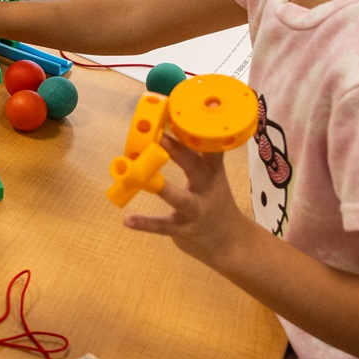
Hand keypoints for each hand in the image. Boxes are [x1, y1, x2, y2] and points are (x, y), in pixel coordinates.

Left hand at [122, 133, 260, 271]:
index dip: (199, 133)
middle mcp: (207, 189)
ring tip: (142, 179)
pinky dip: (145, 223)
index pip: (210, 149)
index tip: (187, 116)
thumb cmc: (215, 201)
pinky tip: (127, 220)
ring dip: (163, 189)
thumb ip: (197, 157)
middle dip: (180, 153)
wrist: (231, 242)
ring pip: (181, 199)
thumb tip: (170, 126)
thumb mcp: (213, 177)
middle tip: (162, 138)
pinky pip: (162, 226)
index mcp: (213, 172)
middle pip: (196, 168)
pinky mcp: (183, 229)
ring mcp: (196, 211)